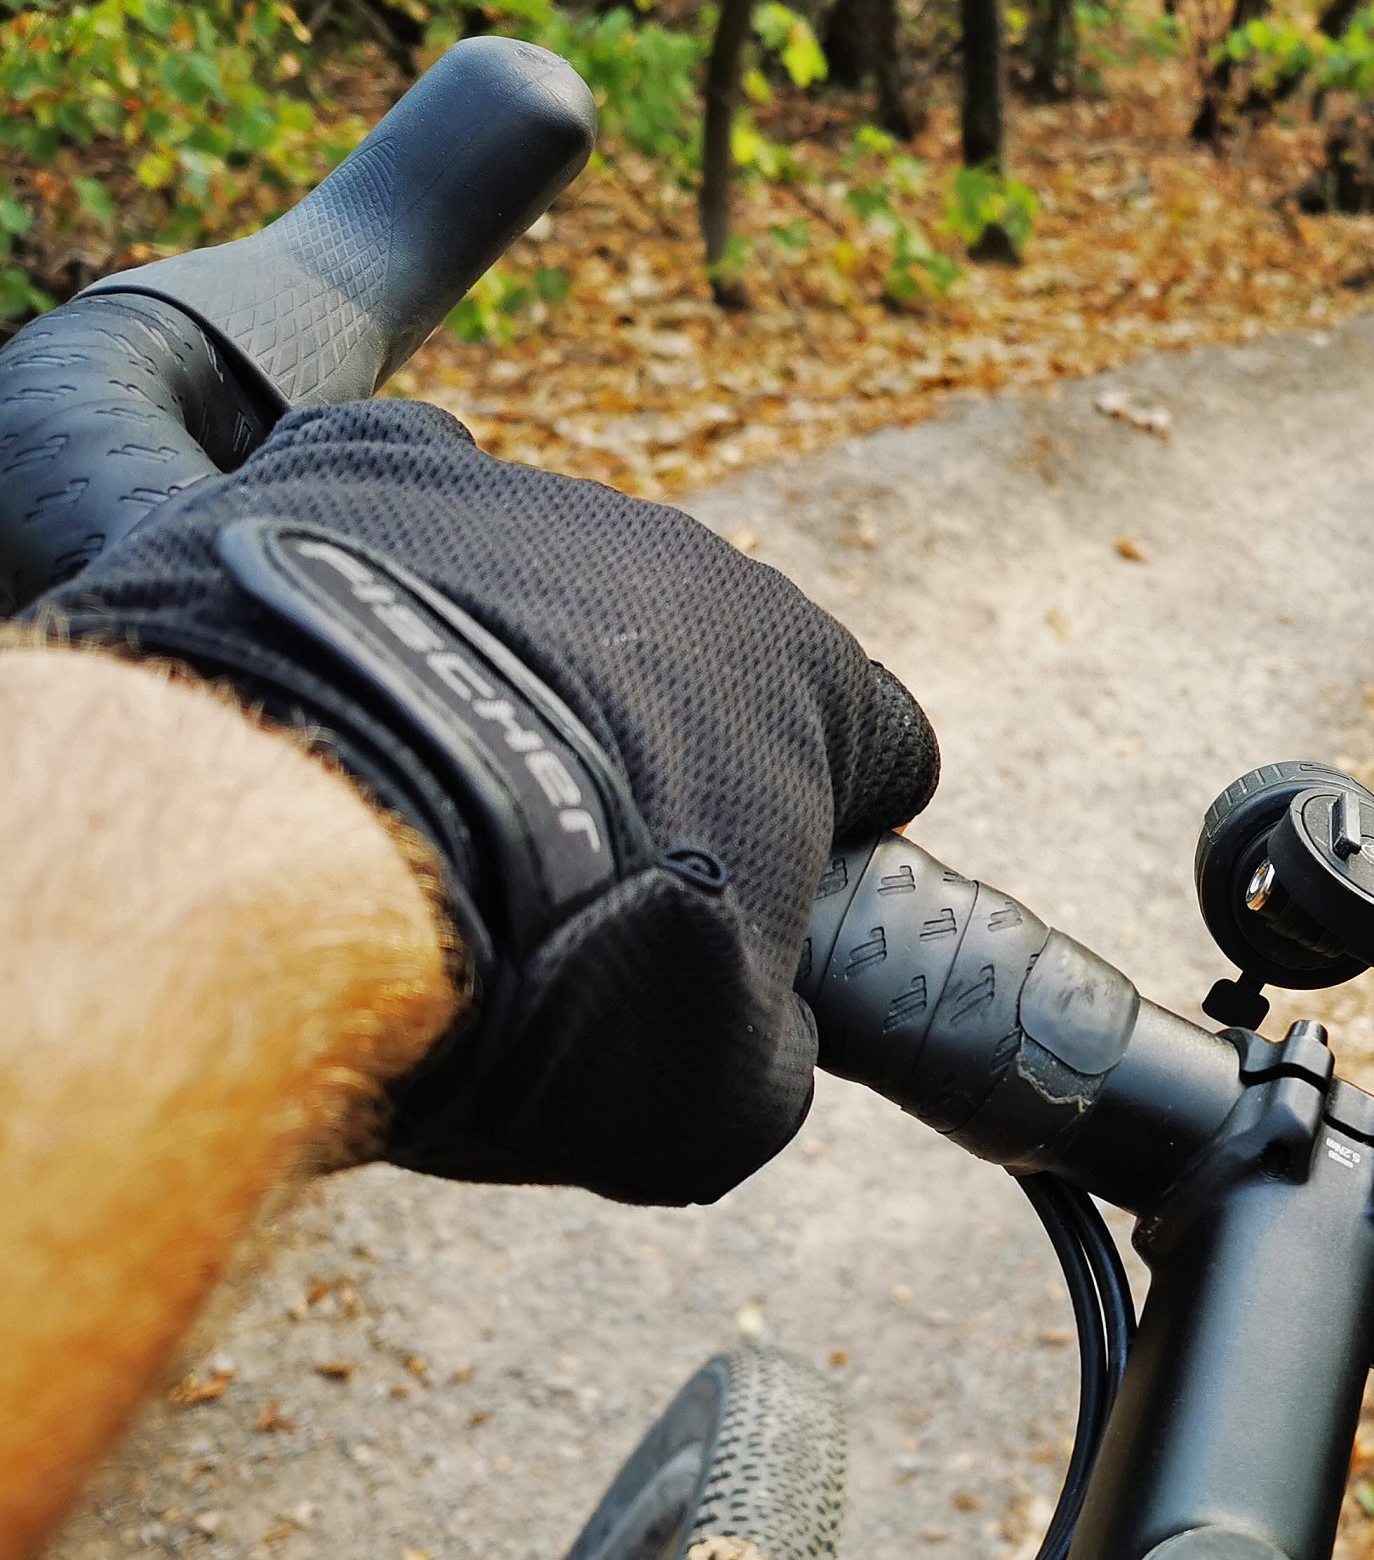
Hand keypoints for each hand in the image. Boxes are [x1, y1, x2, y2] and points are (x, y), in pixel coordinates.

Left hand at [39, 400, 937, 1203]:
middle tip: (564, 875)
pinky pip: (392, 491)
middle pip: (706, 660)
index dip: (832, 834)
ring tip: (418, 797)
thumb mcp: (714, 1093)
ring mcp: (525, 500)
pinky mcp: (359, 466)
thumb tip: (760, 1044)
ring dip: (515, 670)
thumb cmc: (545, 974)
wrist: (305, 859)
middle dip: (657, 752)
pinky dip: (371, 561)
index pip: (882, 745)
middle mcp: (690, 561)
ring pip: (552, 583)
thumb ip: (774, 1047)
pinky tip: (329, 667)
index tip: (762, 906)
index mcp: (812, 684)